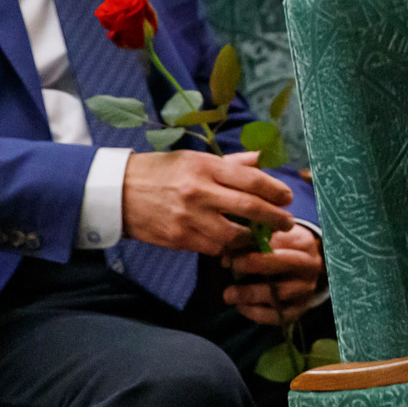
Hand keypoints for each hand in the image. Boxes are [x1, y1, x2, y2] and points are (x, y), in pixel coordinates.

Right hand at [121, 149, 292, 252]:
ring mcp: (189, 217)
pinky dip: (229, 248)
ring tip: (263, 236)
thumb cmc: (161, 171)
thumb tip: (262, 158)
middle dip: (274, 217)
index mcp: (206, 167)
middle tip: (288, 222)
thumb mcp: (195, 158)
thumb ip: (231, 163)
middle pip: (249, 207)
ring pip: (234, 234)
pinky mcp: (180, 238)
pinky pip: (214, 248)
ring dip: (253, 238)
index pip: (251, 179)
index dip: (275, 190)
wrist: (119, 193)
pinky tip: (236, 245)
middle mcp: (200, 191)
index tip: (287, 197)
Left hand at [223, 225, 323, 325]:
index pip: (281, 241)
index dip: (256, 244)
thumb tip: (226, 257)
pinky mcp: (299, 311)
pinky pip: (278, 316)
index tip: (235, 249)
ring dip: (251, 293)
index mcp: (303, 244)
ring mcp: (306, 290)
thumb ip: (250, 245)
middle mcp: (310, 266)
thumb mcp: (273, 241)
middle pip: (286, 263)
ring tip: (229, 294)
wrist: (304, 273)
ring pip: (281, 293)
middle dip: (257, 264)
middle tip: (234, 266)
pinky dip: (257, 313)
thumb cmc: (282, 252)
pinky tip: (241, 306)